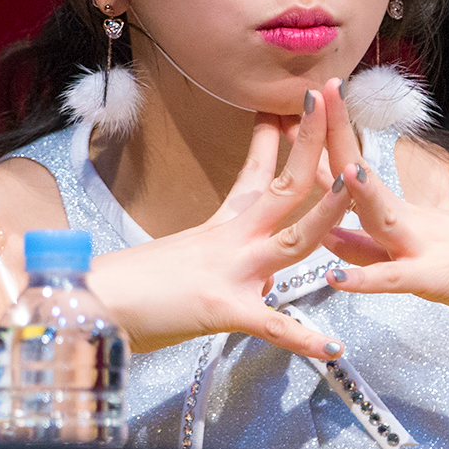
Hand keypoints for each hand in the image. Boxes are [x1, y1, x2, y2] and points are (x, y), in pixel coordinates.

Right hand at [86, 92, 350, 357]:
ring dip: (327, 212)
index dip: (280, 139)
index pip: (257, 174)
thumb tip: (255, 277)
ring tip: (356, 186)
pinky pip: (273, 325)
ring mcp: (232, 272)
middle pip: (284, 187)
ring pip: (293, 239)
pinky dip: (305, 339)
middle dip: (309, 144)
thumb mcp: (183, 260)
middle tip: (327, 100)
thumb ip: (225, 264)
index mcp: (221, 227)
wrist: (92, 303)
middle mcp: (232, 241)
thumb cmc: (130, 285)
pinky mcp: (224, 310)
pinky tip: (334, 347)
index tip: (294, 107)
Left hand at [312, 80, 448, 338]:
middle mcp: (408, 224)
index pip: (356, 168)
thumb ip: (370, 249)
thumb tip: (327, 235)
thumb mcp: (416, 255)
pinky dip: (365, 278)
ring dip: (360, 194)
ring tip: (338, 167)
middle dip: (336, 138)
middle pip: (364, 178)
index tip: (300, 108)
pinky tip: (336, 275)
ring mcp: (423, 249)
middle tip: (314, 96)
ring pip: (384, 218)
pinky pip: (394, 279)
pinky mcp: (436, 281)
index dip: (328, 138)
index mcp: (402, 215)